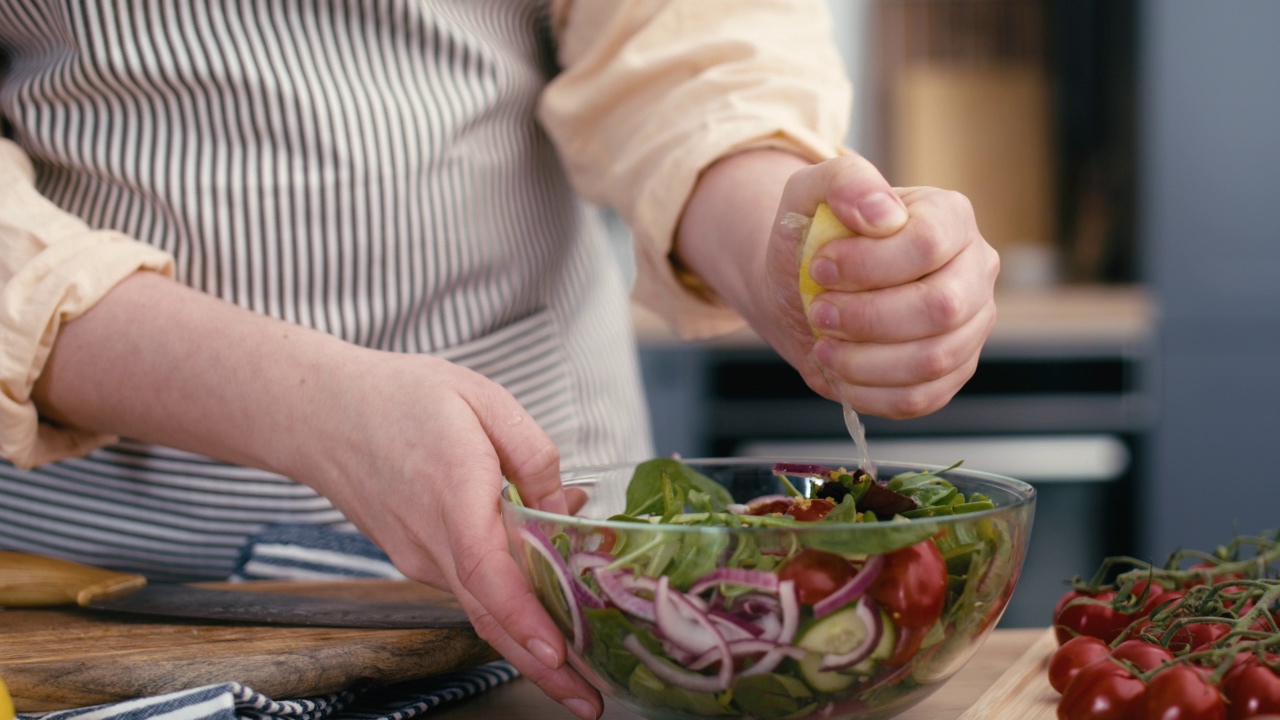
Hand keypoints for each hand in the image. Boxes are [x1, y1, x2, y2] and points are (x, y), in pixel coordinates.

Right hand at [34, 273, 603, 718]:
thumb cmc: (399, 399)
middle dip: (543, 667)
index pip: (491, 574)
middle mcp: (434, 544)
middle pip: (491, 617)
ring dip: (529, 646)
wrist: (318, 414)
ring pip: (482, 611)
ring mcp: (421, 559)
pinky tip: (546, 611)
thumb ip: (532, 453)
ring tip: (580, 676)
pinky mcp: (417, 560)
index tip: (559, 652)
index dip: (526, 617)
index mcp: (453, 497)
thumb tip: (564, 507)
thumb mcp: (482, 399)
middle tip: (589, 704)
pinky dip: (507, 611)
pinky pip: (470, 591)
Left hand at [760, 153, 999, 417]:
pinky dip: (870, 392)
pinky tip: (839, 372)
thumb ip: (843, 181)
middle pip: (941, 307)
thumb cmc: (815, 240)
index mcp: (950, 216)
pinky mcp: (953, 370)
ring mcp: (971, 324)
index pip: (929, 244)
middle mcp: (975, 269)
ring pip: (933, 359)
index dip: (868, 265)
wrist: (807, 290)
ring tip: (823, 346)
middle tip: (819, 313)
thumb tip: (883, 213)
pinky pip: (922, 397)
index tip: (819, 269)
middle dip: (867, 318)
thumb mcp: (810, 194)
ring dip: (863, 360)